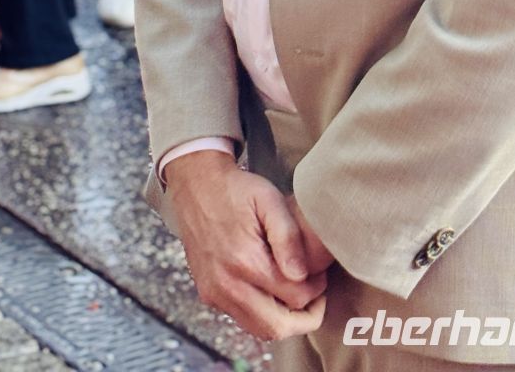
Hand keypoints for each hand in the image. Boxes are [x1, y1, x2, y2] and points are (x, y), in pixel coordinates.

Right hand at [167, 151, 328, 342]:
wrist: (195, 184)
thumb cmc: (235, 190)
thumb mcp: (268, 199)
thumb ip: (288, 237)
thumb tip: (302, 275)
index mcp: (245, 260)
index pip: (294, 297)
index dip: (315, 290)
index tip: (319, 274)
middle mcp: (227, 284)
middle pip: (277, 327)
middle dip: (305, 318)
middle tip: (315, 296)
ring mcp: (214, 292)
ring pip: (259, 330)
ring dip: (283, 320)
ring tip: (295, 295)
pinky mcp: (208, 293)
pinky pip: (242, 319)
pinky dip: (262, 314)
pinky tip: (271, 292)